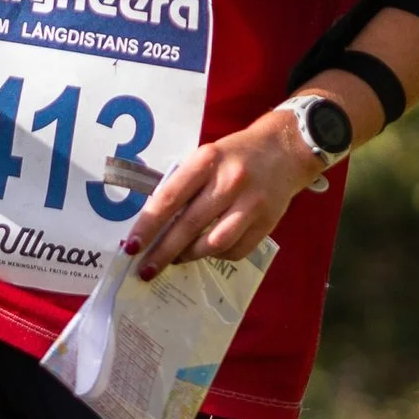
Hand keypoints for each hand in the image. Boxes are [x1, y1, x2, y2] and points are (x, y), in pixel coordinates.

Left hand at [124, 108, 318, 276]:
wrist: (286, 149)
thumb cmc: (235, 155)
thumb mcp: (206, 157)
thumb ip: (184, 184)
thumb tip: (154, 223)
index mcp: (207, 160)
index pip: (169, 198)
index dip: (148, 225)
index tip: (132, 246)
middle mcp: (229, 181)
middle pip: (188, 226)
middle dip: (163, 252)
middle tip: (145, 269)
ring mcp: (251, 203)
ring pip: (213, 243)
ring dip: (190, 256)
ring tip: (177, 258)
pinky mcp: (267, 221)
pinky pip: (237, 250)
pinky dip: (218, 255)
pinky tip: (208, 250)